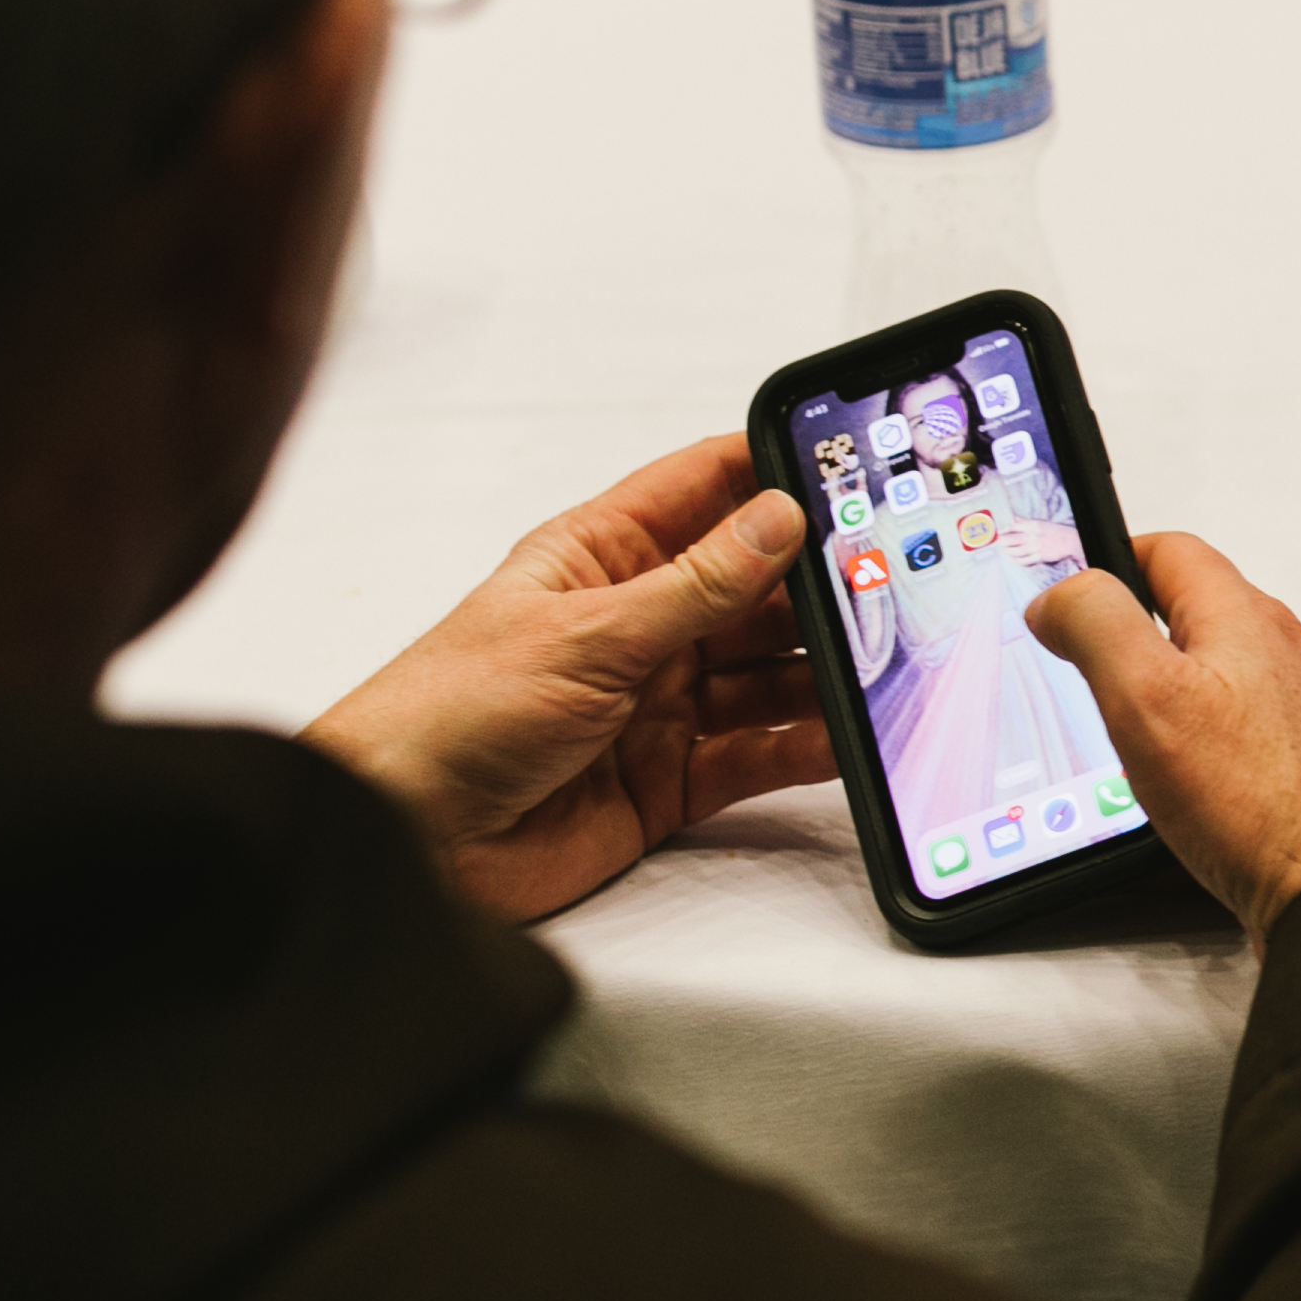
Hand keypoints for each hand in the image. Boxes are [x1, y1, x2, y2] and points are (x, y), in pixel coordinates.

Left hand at [306, 436, 835, 921]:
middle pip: (753, 587)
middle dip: (818, 583)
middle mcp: (637, 623)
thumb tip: (778, 517)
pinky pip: (758, 750)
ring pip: (767, 671)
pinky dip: (804, 743)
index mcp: (601, 559)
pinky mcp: (672, 776)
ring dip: (822, 667)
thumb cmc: (450, 716)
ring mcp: (658, 700)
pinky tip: (844, 733)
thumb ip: (694, 585)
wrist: (409, 841)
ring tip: (882, 660)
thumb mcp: (585, 634)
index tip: (845, 459)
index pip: (702, 491)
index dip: (769, 471)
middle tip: (890, 577)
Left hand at [993, 518, 1079, 567]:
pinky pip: (1024, 560)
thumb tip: (1014, 518)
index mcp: (1033, 526)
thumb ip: (1025, 521)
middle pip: (1012, 540)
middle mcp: (1033, 536)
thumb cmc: (1055, 531)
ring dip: (1007, 552)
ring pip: (1016, 551)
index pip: (1014, 527)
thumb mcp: (1041, 523)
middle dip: (1002, 542)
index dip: (1004, 530)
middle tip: (995, 544)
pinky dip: (1017, 560)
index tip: (997, 533)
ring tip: (1003, 552)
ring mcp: (1036, 547)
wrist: (1070, 541)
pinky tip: (1013, 559)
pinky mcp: (1040, 557)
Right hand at [1028, 536, 1300, 946]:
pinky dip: (1194, 742)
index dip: (1110, 558)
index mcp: (1244, 620)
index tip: (1067, 586)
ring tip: (1121, 718)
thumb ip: (1099, 627)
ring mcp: (1294, 714)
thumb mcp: (1151, 697)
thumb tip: (1062, 593)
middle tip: (1083, 653)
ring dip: (1164, 687)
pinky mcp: (1300, 768)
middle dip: (1133, 624)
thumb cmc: (1265, 802)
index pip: (1170, 551)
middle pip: (1195, 611)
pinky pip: (1234, 734)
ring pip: (1216, 675)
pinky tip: (1177, 780)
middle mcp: (1278, 658)